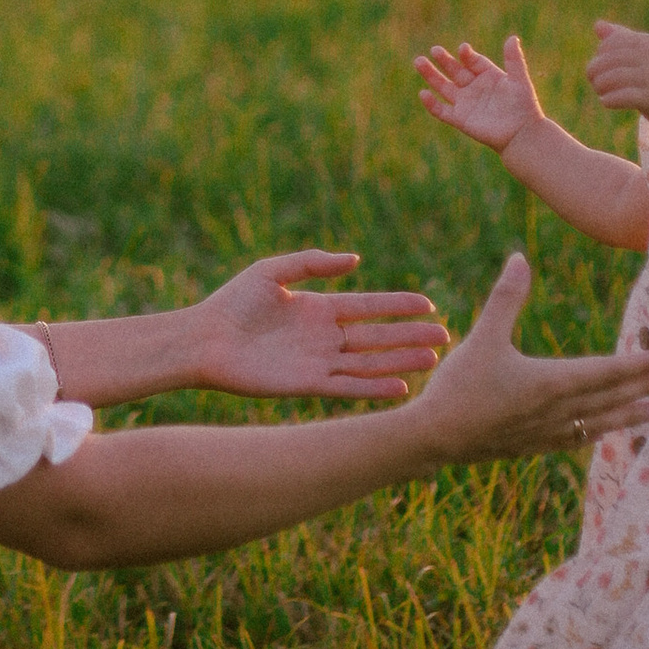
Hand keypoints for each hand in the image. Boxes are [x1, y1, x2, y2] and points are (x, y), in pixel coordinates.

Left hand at [185, 249, 449, 403]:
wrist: (203, 339)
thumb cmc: (233, 302)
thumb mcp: (273, 271)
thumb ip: (313, 262)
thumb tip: (356, 260)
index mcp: (318, 308)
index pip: (368, 306)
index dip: (397, 305)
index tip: (428, 304)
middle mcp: (324, 338)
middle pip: (376, 337)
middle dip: (409, 336)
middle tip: (445, 336)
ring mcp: (318, 362)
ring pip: (368, 363)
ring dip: (399, 362)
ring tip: (432, 360)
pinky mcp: (306, 385)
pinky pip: (347, 387)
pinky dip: (373, 388)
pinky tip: (400, 386)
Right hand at [412, 252, 648, 464]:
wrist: (435, 438)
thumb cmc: (459, 387)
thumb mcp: (481, 337)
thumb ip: (505, 299)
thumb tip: (520, 258)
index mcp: (549, 382)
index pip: (606, 372)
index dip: (639, 365)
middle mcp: (556, 410)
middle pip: (611, 397)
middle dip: (645, 387)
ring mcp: (546, 432)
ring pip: (599, 422)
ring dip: (629, 415)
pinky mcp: (533, 445)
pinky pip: (576, 439)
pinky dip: (597, 432)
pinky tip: (604, 432)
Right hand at [415, 34, 544, 155]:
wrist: (521, 135)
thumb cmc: (523, 107)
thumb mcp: (519, 80)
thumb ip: (514, 60)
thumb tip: (512, 37)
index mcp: (487, 75)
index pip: (472, 61)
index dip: (467, 55)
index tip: (463, 49)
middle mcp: (473, 87)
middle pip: (454, 70)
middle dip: (443, 60)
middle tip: (434, 50)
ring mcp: (465, 103)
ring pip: (443, 87)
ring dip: (431, 75)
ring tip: (419, 61)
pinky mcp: (460, 119)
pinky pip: (442, 111)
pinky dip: (432, 104)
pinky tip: (423, 93)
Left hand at [586, 22, 648, 119]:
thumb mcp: (642, 51)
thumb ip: (620, 38)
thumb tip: (597, 25)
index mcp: (644, 42)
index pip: (609, 44)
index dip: (599, 57)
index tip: (601, 69)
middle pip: (608, 61)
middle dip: (596, 73)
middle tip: (596, 83)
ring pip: (613, 79)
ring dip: (600, 87)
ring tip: (601, 93)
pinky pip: (623, 97)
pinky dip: (610, 100)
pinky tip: (606, 102)